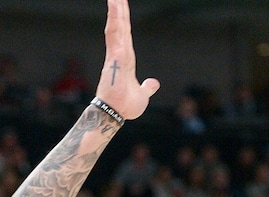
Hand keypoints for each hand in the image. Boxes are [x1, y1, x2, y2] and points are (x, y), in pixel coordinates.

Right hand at [95, 0, 159, 120]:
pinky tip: (114, 4)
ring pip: (116, 24)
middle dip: (119, 8)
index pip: (126, 34)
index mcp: (126, 59)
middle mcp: (120, 53)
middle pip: (121, 25)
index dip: (124, 18)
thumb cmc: (125, 106)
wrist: (115, 115)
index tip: (121, 4)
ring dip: (116, 8)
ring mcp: (116, 53)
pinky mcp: (114, 55)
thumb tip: (154, 83)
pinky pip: (114, 32)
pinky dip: (114, 17)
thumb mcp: (142, 95)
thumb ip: (147, 87)